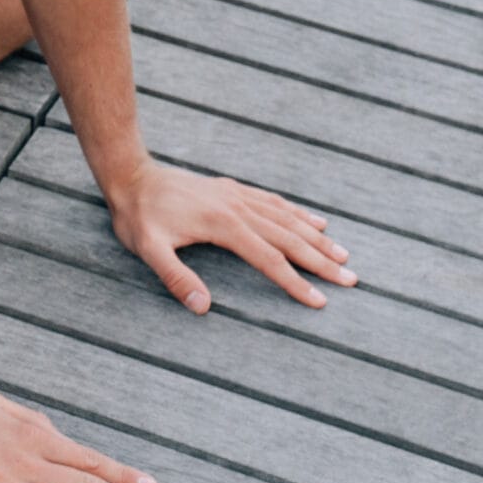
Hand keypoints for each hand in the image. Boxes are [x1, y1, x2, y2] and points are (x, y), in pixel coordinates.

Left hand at [107, 158, 355, 312]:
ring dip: (317, 237)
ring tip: (343, 254)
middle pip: (289, 238)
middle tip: (351, 279)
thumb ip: (174, 276)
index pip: (269, 259)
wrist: (131, 175)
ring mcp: (237, 195)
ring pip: (287, 218)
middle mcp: (238, 207)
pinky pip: (274, 201)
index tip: (319, 301)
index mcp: (223, 224)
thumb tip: (202, 307)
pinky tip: (315, 220)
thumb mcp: (147, 249)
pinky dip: (298, 212)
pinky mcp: (232, 189)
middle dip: (321, 260)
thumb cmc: (138, 216)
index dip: (295, 282)